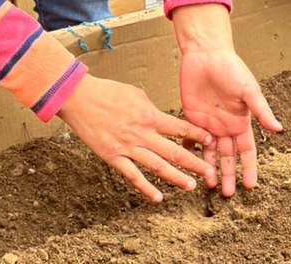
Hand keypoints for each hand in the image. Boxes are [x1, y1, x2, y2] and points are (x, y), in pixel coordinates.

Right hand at [58, 75, 213, 202]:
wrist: (80, 98)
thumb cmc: (108, 92)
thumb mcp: (137, 94)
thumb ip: (151, 110)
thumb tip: (162, 119)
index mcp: (150, 115)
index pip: (180, 127)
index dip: (196, 135)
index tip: (210, 141)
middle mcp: (142, 133)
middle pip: (174, 151)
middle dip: (194, 162)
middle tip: (210, 172)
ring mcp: (128, 147)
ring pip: (157, 166)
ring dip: (176, 177)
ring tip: (191, 186)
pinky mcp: (113, 157)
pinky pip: (132, 175)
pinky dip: (146, 188)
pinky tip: (158, 198)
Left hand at [172, 4, 282, 196]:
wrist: (206, 53)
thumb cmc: (231, 68)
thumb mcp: (248, 90)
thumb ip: (261, 110)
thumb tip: (279, 129)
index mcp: (241, 121)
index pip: (247, 151)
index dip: (249, 168)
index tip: (250, 186)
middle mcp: (225, 126)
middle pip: (227, 157)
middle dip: (228, 175)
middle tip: (227, 195)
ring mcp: (207, 123)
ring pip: (209, 153)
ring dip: (208, 169)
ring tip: (207, 186)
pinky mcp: (190, 117)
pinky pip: (188, 139)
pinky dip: (187, 152)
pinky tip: (184, 166)